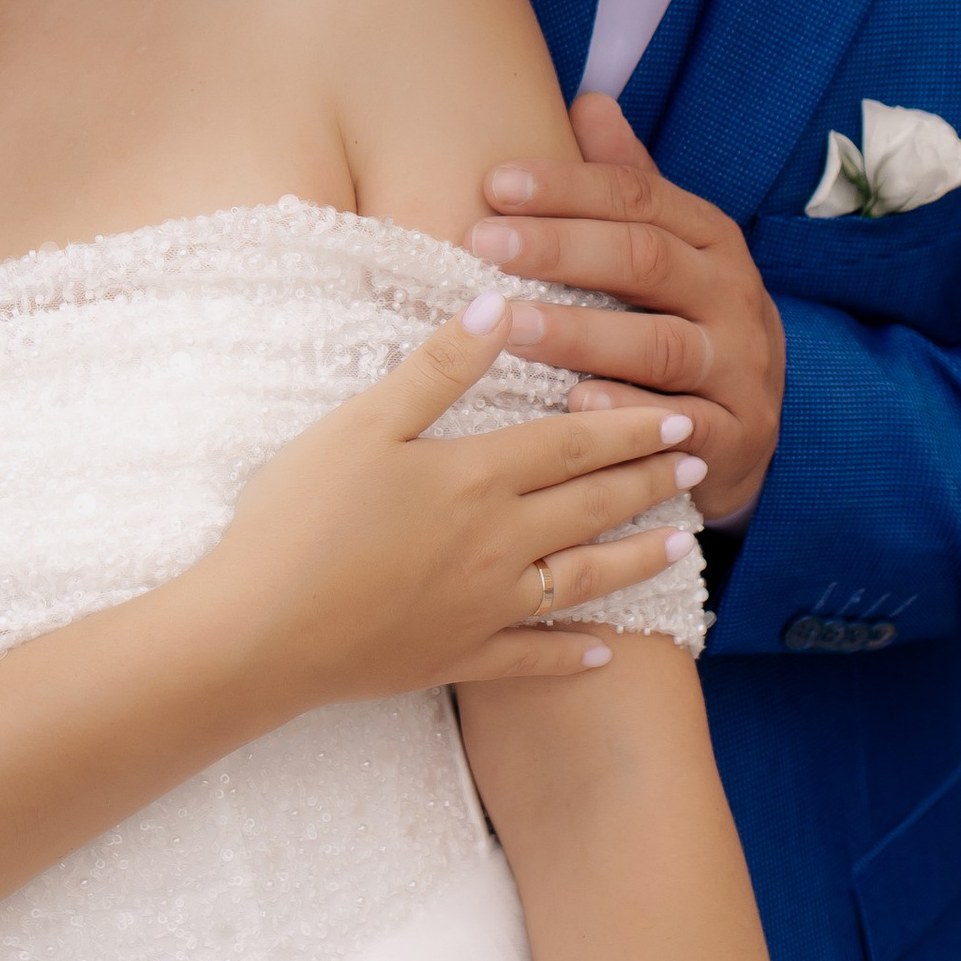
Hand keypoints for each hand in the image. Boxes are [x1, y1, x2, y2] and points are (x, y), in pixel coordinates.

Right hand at [207, 296, 703, 717]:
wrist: (261, 634)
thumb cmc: (299, 518)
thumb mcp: (363, 424)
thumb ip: (438, 366)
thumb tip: (499, 302)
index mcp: (475, 477)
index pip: (573, 443)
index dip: (630, 427)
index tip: (681, 415)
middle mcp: (498, 543)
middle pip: (590, 505)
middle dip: (649, 482)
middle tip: (700, 466)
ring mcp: (483, 607)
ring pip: (581, 580)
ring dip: (636, 559)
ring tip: (682, 544)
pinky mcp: (456, 657)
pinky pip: (532, 658)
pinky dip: (573, 653)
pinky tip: (605, 650)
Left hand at [470, 99, 784, 522]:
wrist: (749, 427)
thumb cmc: (684, 321)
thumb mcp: (669, 248)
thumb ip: (628, 183)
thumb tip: (587, 101)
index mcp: (710, 240)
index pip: (639, 197)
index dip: (568, 187)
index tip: (495, 183)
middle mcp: (732, 296)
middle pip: (647, 260)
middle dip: (562, 249)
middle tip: (483, 244)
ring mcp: (739, 368)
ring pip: (660, 345)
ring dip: (582, 334)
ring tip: (511, 325)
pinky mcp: (735, 435)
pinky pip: (683, 424)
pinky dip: (629, 413)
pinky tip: (573, 403)